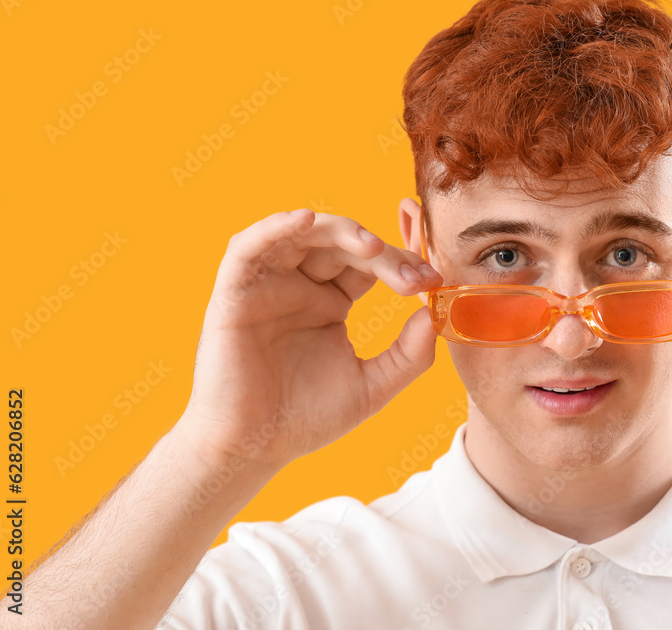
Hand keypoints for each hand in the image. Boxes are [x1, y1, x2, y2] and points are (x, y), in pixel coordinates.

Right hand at [174, 208, 442, 470]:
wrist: (251, 450)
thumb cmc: (304, 419)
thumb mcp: (372, 386)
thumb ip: (409, 354)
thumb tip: (437, 315)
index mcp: (330, 302)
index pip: (369, 265)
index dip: (402, 265)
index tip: (433, 281)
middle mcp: (300, 286)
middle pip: (343, 244)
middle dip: (381, 254)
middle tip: (411, 277)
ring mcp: (267, 285)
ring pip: (303, 234)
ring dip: (338, 230)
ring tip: (371, 246)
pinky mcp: (234, 292)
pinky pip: (250, 247)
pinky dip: (275, 227)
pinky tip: (305, 220)